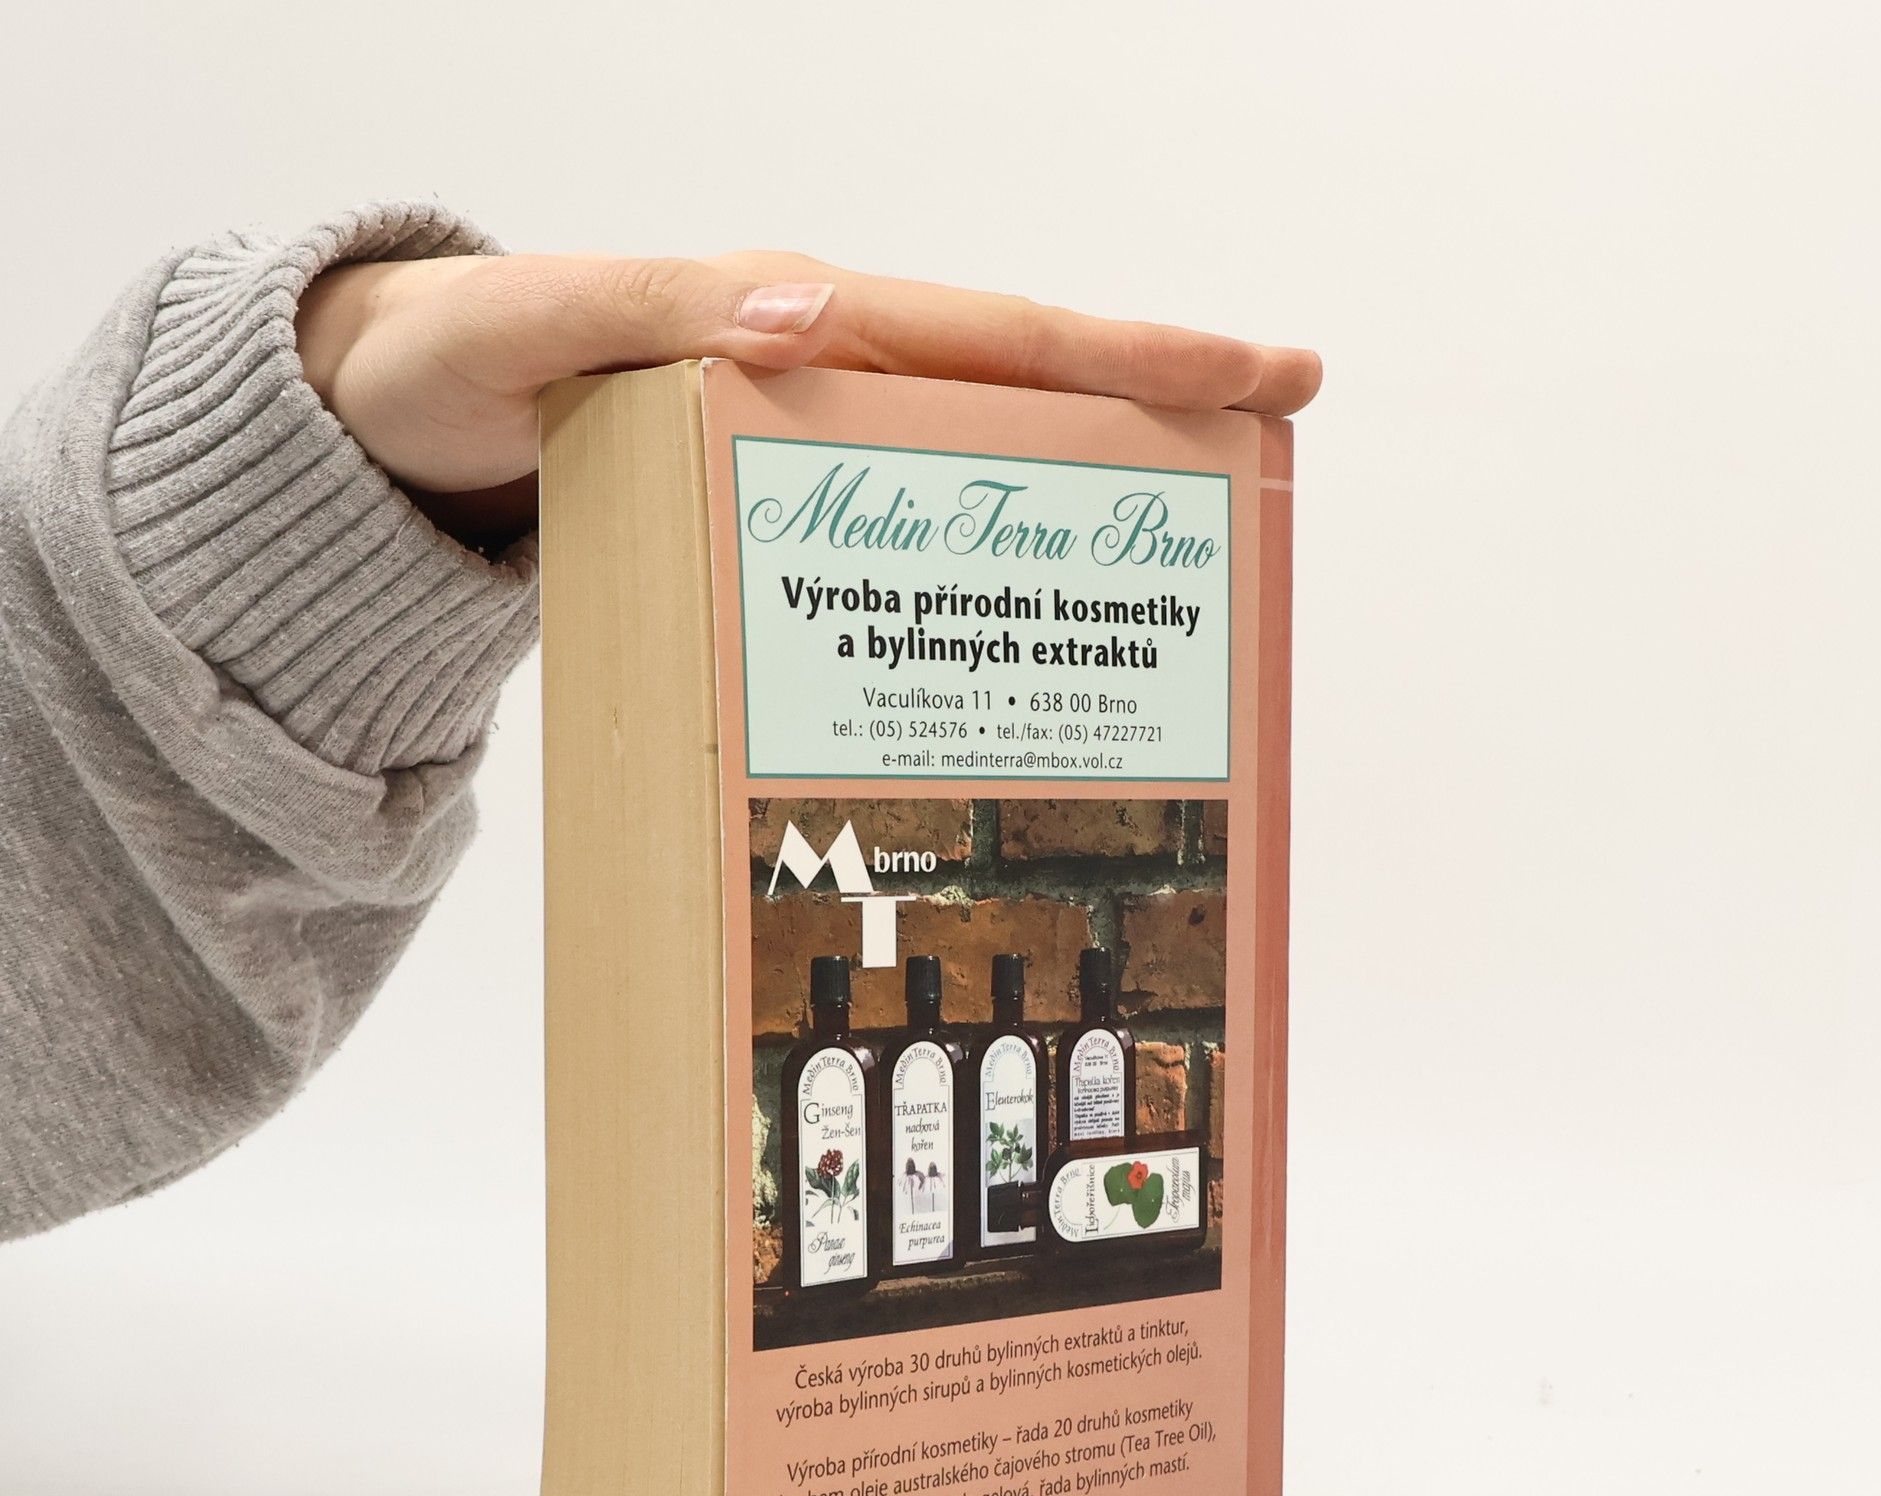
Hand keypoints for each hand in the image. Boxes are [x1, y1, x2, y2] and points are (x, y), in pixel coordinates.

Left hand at [296, 251, 1320, 541]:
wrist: (396, 426)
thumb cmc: (451, 367)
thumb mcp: (529, 328)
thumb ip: (650, 311)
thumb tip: (813, 315)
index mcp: (790, 314)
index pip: (991, 331)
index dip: (1130, 351)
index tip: (1256, 371)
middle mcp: (821, 368)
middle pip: (1021, 382)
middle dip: (1157, 399)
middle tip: (1284, 425)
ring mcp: (806, 436)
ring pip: (979, 453)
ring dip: (1089, 476)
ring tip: (1193, 527)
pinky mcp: (775, 498)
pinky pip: (904, 516)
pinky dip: (984, 544)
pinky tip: (1027, 599)